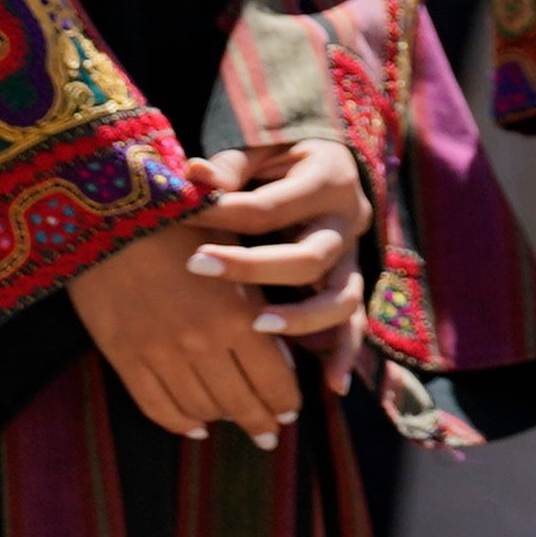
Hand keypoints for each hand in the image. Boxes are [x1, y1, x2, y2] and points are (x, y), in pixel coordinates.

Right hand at [69, 179, 309, 446]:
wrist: (109, 210)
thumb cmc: (182, 219)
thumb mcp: (235, 253)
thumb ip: (257, 302)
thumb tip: (280, 351)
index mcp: (237, 315)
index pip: (274, 379)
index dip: (285, 401)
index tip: (290, 410)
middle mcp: (201, 343)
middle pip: (240, 402)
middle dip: (260, 422)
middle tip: (268, 433)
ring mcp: (159, 354)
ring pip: (201, 409)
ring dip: (222, 419)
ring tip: (232, 421)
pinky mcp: (124, 357)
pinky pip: (157, 406)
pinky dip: (180, 422)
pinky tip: (194, 425)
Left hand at [190, 135, 374, 390]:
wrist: (330, 163)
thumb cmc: (280, 161)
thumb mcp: (258, 153)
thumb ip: (229, 168)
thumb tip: (192, 175)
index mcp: (327, 178)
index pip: (268, 207)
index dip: (222, 213)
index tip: (181, 218)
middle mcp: (348, 221)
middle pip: (307, 257)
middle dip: (252, 268)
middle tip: (199, 266)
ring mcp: (354, 257)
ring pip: (341, 297)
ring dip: (301, 319)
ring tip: (257, 325)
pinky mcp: (351, 283)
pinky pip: (355, 323)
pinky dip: (345, 353)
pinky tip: (332, 383)